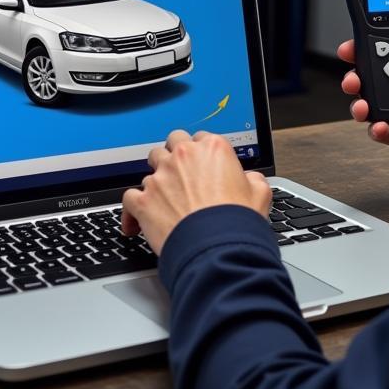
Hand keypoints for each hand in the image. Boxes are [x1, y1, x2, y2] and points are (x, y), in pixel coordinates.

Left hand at [121, 129, 272, 255]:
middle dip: (174, 156)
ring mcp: (160, 178)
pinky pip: (129, 198)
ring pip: (150, 170)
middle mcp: (183, 157)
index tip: (202, 166)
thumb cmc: (237, 222)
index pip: (200, 139)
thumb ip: (253, 178)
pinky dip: (131, 210)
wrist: (216, 250)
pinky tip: (137, 223)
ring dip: (156, 183)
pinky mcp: (143, 201)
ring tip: (164, 202)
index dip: (201, 153)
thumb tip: (250, 179)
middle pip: (171, 143)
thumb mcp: (259, 194)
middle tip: (181, 175)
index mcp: (212, 149)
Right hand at [339, 5, 388, 191]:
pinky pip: (386, 131)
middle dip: (361, 75)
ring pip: (378, 104)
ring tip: (360, 103)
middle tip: (353, 75)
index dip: (378, 48)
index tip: (360, 44)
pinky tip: (380, 125)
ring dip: (363, 102)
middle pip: (383, 78)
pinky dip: (377, 128)